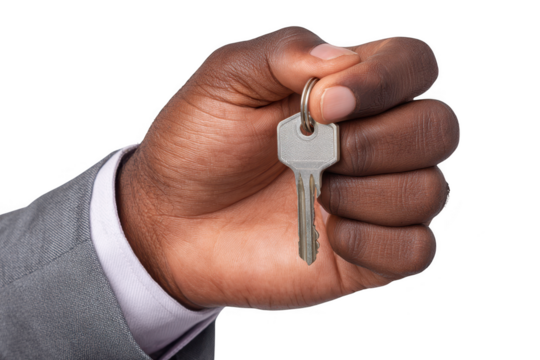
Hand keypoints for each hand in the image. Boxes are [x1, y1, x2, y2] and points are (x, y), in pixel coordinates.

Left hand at [116, 26, 458, 310]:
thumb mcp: (227, 82)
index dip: (386, 79)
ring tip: (314, 193)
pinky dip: (376, 242)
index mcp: (347, 93)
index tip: (326, 105)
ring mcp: (374, 201)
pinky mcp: (368, 256)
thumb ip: (284, 54)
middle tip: (319, 154)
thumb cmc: (198, 145)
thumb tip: (344, 57)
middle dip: (380, 142)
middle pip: (437, 128)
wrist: (172, 221)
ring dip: (369, 193)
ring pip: (429, 190)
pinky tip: (329, 233)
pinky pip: (415, 251)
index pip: (413, 64)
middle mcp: (373, 144)